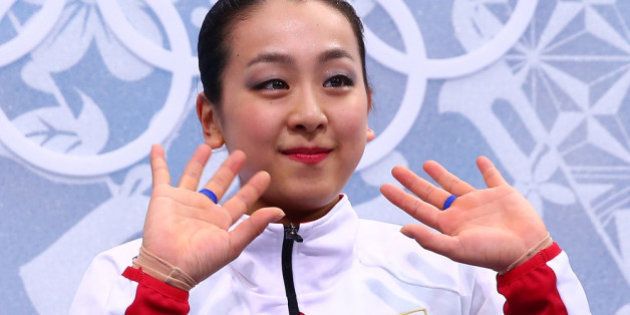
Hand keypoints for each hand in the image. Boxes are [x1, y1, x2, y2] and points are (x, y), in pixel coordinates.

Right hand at [141, 144, 283, 282]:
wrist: (169, 266)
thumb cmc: (202, 260)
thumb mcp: (233, 243)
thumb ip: (254, 225)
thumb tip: (279, 211)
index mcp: (220, 221)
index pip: (240, 201)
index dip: (252, 188)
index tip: (265, 175)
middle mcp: (202, 209)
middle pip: (219, 184)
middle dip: (229, 169)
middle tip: (241, 154)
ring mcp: (183, 202)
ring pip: (192, 176)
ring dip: (198, 161)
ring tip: (208, 146)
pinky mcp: (163, 198)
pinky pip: (160, 175)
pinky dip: (158, 161)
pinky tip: (158, 147)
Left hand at [380, 156, 548, 271]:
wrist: (527, 251)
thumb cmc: (491, 253)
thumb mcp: (457, 248)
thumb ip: (430, 239)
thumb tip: (402, 229)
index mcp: (449, 224)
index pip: (417, 208)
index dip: (400, 198)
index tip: (383, 186)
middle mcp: (460, 211)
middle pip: (430, 193)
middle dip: (412, 182)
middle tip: (396, 168)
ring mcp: (480, 202)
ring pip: (454, 183)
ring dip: (441, 174)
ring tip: (426, 163)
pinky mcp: (501, 194)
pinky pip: (492, 177)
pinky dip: (486, 168)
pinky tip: (480, 160)